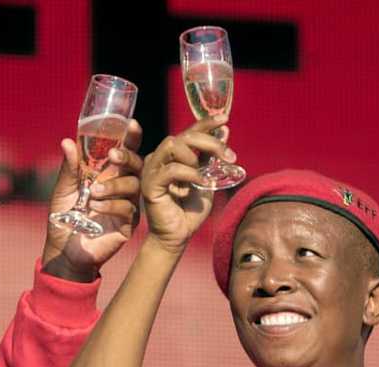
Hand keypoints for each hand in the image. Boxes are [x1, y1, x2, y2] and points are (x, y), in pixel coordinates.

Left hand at [42, 120, 143, 281]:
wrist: (64, 251)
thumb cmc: (64, 218)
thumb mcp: (63, 190)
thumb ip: (69, 168)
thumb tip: (68, 141)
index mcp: (108, 174)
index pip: (124, 152)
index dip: (131, 138)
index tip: (131, 125)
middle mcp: (121, 187)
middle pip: (137, 165)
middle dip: (127, 157)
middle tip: (113, 156)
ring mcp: (127, 205)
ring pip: (133, 186)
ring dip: (114, 185)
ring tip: (93, 192)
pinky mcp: (128, 224)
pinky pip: (128, 208)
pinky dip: (111, 205)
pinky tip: (95, 207)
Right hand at [140, 116, 233, 254]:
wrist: (178, 236)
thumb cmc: (190, 211)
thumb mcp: (207, 178)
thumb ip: (212, 157)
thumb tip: (224, 131)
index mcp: (173, 156)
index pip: (189, 132)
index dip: (206, 122)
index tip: (224, 118)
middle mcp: (159, 159)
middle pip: (183, 135)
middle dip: (209, 142)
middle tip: (229, 157)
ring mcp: (152, 171)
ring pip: (172, 144)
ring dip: (195, 156)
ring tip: (205, 175)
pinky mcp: (149, 185)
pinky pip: (171, 170)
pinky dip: (190, 174)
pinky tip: (201, 184)